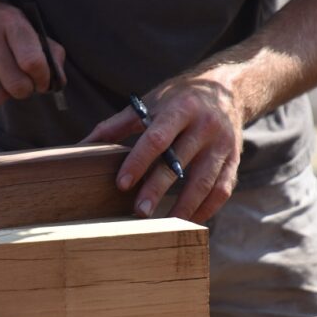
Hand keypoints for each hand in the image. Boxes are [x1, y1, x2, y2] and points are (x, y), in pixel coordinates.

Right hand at [0, 0, 65, 106]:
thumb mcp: (21, 24)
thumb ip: (46, 51)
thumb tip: (58, 82)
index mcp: (10, 22)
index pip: (34, 63)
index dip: (42, 79)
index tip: (40, 80)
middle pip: (17, 87)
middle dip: (24, 90)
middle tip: (20, 83)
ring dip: (2, 94)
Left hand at [83, 70, 243, 222]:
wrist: (228, 89)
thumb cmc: (178, 98)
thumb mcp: (150, 102)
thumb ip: (116, 125)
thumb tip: (82, 146)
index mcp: (181, 108)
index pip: (158, 138)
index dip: (139, 161)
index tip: (122, 184)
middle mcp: (205, 126)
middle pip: (180, 164)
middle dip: (158, 190)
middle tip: (139, 213)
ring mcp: (222, 145)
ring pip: (204, 182)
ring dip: (184, 207)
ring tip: (164, 227)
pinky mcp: (234, 160)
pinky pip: (222, 190)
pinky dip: (206, 209)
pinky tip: (187, 222)